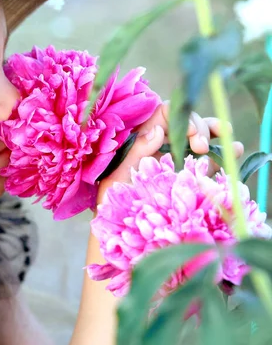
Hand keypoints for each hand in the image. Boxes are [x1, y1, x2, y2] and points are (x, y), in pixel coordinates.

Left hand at [96, 103, 243, 204]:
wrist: (121, 229)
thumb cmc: (111, 202)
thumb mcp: (117, 176)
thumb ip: (136, 152)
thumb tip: (158, 129)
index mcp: (142, 140)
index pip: (165, 114)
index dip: (181, 117)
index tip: (191, 133)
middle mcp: (161, 145)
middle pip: (187, 123)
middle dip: (201, 127)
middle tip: (202, 147)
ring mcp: (176, 159)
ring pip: (200, 137)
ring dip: (217, 133)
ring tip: (229, 139)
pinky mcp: (189, 176)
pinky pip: (208, 160)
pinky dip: (223, 152)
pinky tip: (234, 149)